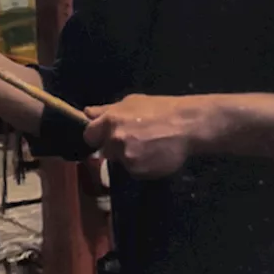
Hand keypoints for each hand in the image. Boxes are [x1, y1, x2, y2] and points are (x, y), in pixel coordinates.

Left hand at [83, 94, 215, 178]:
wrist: (187, 125)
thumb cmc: (160, 109)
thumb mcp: (131, 102)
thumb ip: (106, 110)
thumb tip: (87, 112)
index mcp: (110, 121)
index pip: (88, 136)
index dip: (96, 137)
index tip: (105, 137)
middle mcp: (114, 140)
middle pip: (104, 151)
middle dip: (114, 147)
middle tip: (133, 140)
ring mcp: (127, 157)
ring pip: (120, 162)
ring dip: (129, 157)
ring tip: (147, 147)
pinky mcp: (139, 171)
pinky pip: (134, 171)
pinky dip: (141, 166)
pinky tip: (154, 156)